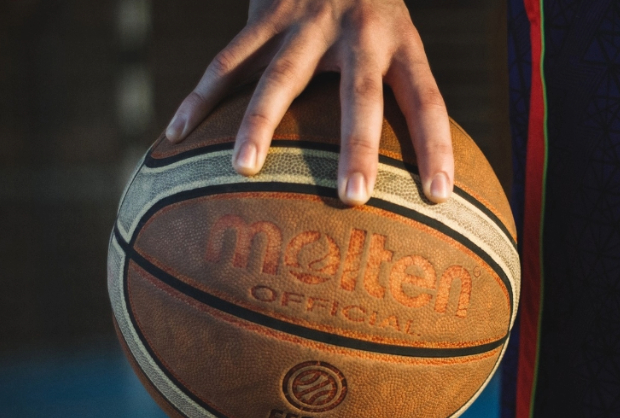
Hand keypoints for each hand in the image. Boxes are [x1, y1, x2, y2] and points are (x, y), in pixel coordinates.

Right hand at [164, 0, 453, 205]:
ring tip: (244, 168)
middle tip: (354, 197)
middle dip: (357, 146)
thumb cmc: (371, 8)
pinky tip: (179, 135)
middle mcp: (358, 30)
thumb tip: (420, 168)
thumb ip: (401, 89)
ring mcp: (308, 20)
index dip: (436, 145)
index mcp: (400, 41)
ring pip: (281, 76)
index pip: (427, 99)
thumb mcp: (399, 35)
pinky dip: (201, 98)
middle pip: (360, 94)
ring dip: (260, 122)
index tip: (441, 194)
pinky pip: (227, 62)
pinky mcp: (265, 14)